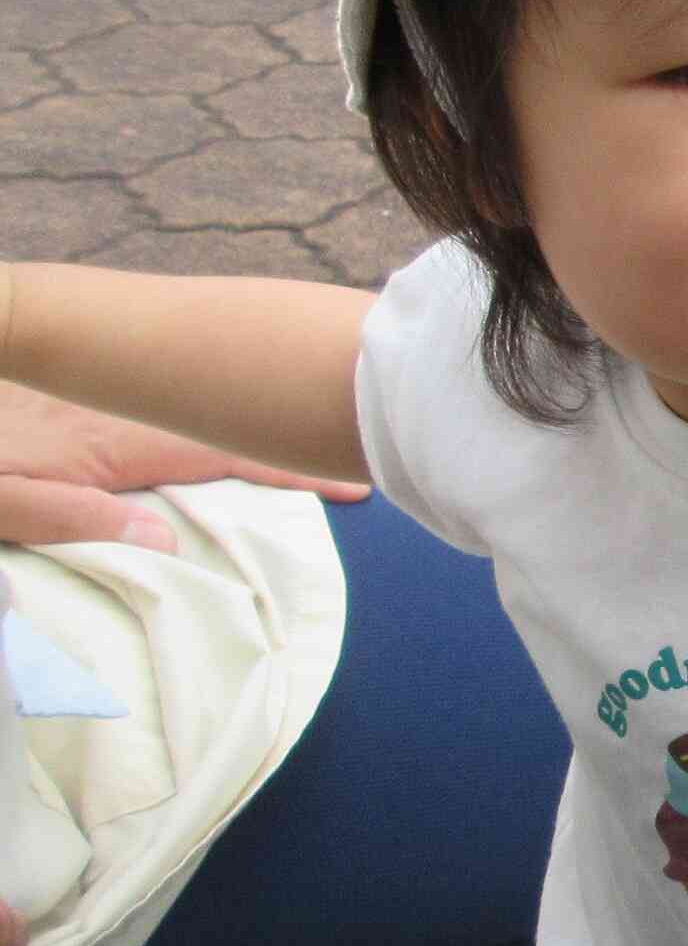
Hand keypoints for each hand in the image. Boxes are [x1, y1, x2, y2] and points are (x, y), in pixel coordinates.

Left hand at [0, 381, 366, 549]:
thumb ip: (66, 515)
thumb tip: (164, 539)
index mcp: (106, 445)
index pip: (218, 457)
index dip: (286, 472)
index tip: (354, 482)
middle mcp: (115, 418)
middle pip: (221, 424)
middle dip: (289, 433)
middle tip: (364, 447)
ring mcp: (99, 407)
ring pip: (194, 414)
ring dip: (252, 422)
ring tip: (310, 434)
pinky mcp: (73, 409)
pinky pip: (162, 412)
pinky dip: (206, 419)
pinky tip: (220, 425)